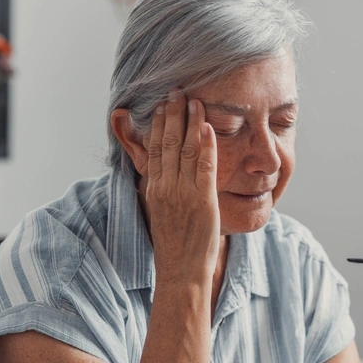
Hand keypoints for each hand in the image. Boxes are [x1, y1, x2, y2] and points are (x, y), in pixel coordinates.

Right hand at [143, 89, 220, 282]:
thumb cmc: (175, 246)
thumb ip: (163, 189)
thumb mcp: (161, 213)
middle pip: (167, 142)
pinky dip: (206, 145)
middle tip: (178, 91)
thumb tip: (164, 173)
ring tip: (195, 100)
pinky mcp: (202, 201)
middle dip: (173, 114)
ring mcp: (183, 193)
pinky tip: (208, 127)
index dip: (158, 124)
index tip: (162, 104)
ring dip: (190, 121)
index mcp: (154, 189)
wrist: (180, 271)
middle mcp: (165, 187)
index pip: (154, 148)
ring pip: (185, 149)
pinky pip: (205, 167)